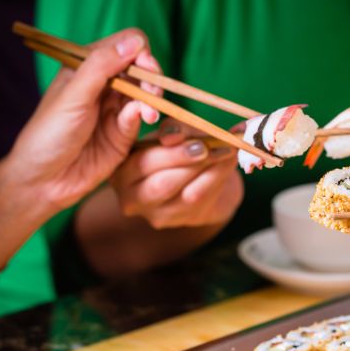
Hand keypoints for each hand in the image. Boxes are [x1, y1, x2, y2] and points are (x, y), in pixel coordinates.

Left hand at [1, 28, 162, 212]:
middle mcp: (105, 85)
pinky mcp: (124, 133)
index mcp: (88, 67)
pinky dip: (146, 115)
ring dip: (153, 98)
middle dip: (152, 77)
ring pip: (147, 92)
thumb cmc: (49, 134)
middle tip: (151, 93)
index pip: (125, 45)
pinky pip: (142, 116)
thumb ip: (102, 66)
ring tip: (149, 113)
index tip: (144, 67)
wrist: (44, 181)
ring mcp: (116, 109)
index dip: (139, 52)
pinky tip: (143, 120)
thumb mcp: (73, 96)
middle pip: (142, 68)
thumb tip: (136, 41)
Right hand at [110, 118, 243, 228]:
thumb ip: (174, 129)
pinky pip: (203, 201)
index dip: (171, 152)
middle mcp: (131, 197)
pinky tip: (228, 163)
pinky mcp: (178, 220)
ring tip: (226, 150)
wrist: (198, 175)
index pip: (140, 163)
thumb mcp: (174, 132)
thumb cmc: (179, 148)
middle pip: (161, 184)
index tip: (196, 139)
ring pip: (186, 195)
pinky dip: (218, 178)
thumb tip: (172, 136)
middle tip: (211, 146)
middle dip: (189, 162)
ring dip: (210, 170)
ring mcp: (155, 214)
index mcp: (121, 169)